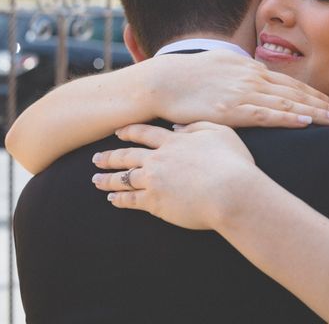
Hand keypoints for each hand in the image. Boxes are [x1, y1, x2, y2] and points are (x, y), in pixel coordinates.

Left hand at [91, 123, 261, 229]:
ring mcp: (154, 181)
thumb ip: (197, 126)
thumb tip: (177, 128)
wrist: (231, 192)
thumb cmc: (233, 163)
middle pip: (127, 156)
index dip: (129, 132)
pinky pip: (130, 199)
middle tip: (96, 158)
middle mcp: (159, 159)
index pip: (145, 134)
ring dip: (107, 178)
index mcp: (174, 142)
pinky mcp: (155, 203)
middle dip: (110, 157)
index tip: (118, 133)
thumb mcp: (220, 133)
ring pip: (123, 178)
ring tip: (95, 180)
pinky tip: (112, 199)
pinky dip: (119, 199)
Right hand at [145, 50, 328, 127]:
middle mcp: (253, 78)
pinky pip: (266, 115)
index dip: (315, 95)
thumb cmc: (188, 76)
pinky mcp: (232, 109)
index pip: (291, 84)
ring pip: (288, 104)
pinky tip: (306, 122)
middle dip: (325, 105)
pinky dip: (289, 118)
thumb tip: (252, 74)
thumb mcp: (220, 66)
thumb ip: (241, 72)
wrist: (162, 81)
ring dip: (316, 113)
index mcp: (251, 69)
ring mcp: (244, 93)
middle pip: (297, 93)